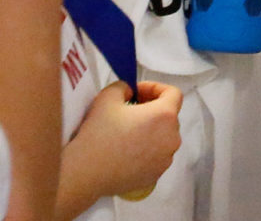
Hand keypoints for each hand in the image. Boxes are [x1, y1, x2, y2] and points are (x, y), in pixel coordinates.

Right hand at [66, 81, 181, 198]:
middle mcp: (171, 139)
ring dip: (150, 128)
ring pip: (163, 136)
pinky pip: (157, 154)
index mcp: (165, 116)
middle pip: (169, 115)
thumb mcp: (109, 95)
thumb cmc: (100, 133)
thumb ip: (125, 85)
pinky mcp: (155, 175)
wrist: (88, 171)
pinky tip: (126, 147)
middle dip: (152, 107)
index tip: (138, 91)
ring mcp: (165, 160)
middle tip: (130, 107)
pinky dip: (147, 147)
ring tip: (127, 128)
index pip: (173, 93)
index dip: (155, 87)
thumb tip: (130, 92)